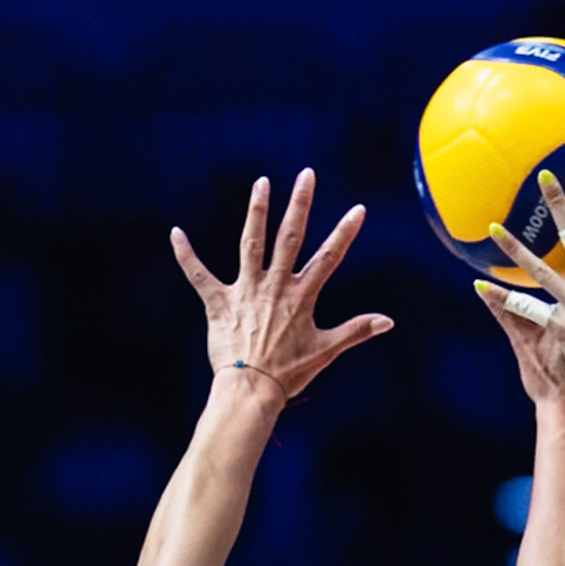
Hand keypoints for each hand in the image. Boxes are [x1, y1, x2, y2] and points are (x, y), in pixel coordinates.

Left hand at [171, 170, 391, 398]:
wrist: (251, 390)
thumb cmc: (289, 373)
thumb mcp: (327, 350)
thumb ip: (357, 330)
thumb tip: (389, 321)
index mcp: (301, 297)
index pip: (329, 258)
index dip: (344, 233)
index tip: (357, 209)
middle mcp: (274, 287)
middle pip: (289, 237)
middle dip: (300, 204)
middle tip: (306, 175)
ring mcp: (245, 292)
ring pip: (251, 243)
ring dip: (257, 211)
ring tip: (261, 183)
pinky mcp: (218, 303)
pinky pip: (198, 275)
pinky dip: (185, 254)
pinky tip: (175, 233)